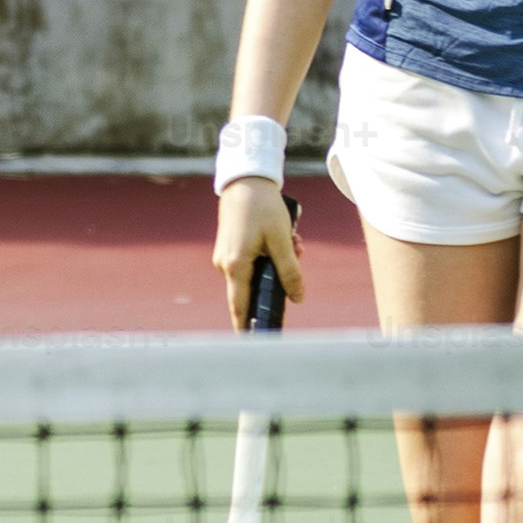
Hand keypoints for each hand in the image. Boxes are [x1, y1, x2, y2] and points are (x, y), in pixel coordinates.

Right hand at [211, 178, 302, 320]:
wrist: (245, 180)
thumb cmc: (263, 207)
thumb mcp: (282, 240)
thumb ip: (290, 271)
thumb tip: (298, 298)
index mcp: (236, 266)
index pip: (240, 307)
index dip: (248, 327)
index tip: (254, 342)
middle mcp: (225, 265)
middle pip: (254, 289)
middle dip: (279, 280)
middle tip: (298, 252)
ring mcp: (225, 257)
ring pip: (256, 273)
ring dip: (277, 263)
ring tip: (294, 240)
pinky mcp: (229, 249)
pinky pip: (251, 262)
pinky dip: (269, 255)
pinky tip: (284, 237)